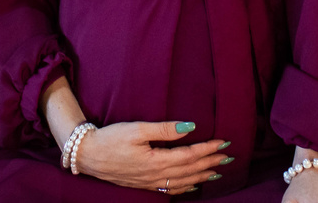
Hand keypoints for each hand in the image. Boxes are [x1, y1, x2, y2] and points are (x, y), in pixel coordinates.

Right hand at [73, 120, 233, 193]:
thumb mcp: (137, 128)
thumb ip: (164, 129)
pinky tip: (193, 186)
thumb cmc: (111, 138)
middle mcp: (156, 175)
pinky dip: (186, 188)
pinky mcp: (144, 185)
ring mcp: (150, 182)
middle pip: (190, 169)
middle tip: (229, 156)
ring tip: (218, 171)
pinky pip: (170, 189)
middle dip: (211, 162)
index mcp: (156, 160)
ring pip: (183, 182)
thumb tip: (189, 127)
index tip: (223, 142)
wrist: (88, 155)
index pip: (189, 155)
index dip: (208, 149)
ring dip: (202, 176)